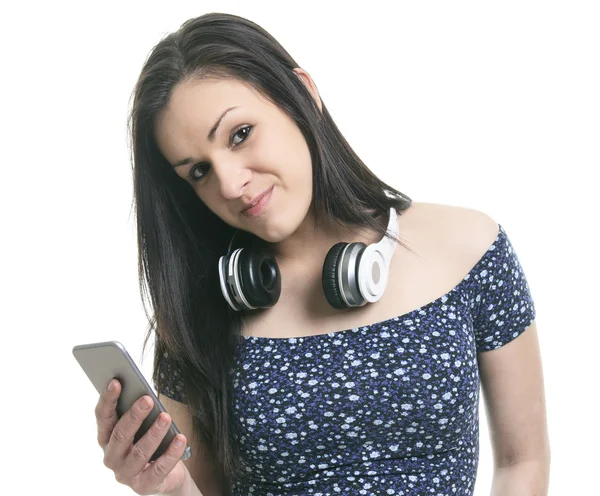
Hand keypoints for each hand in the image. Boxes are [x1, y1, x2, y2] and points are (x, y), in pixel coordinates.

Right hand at [95, 378, 189, 494]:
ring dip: (154, 433)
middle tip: (148, 400)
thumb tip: (144, 393)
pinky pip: (159, 469)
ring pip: (139, 453)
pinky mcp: (144, 486)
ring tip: (166, 417)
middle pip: (120, 435)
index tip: (116, 381)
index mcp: (107, 438)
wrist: (166, 476)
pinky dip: (171, 453)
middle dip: (134, 416)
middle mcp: (112, 457)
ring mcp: (126, 474)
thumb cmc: (151, 444)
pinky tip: (181, 439)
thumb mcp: (143, 427)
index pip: (103, 417)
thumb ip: (138, 412)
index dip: (108, 400)